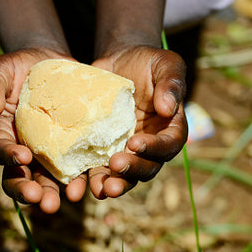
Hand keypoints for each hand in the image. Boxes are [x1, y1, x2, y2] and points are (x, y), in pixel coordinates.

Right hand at [0, 48, 86, 213]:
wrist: (50, 64)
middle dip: (29, 191)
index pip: (0, 150)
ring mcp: (47, 153)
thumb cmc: (19, 67)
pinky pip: (76, 166)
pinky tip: (93, 183)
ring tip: (69, 199)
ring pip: (48, 180)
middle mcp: (23, 150)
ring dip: (56, 192)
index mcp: (2, 134)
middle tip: (41, 200)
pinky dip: (83, 177)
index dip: (9, 157)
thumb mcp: (1, 69)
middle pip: (21, 177)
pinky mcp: (71, 148)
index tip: (22, 157)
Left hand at [89, 45, 187, 198]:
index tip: (135, 143)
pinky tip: (80, 184)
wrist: (118, 62)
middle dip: (133, 171)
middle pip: (147, 166)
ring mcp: (127, 150)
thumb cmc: (147, 62)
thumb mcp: (165, 63)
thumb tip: (169, 109)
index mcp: (170, 127)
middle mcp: (150, 145)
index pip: (168, 144)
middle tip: (116, 168)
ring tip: (102, 189)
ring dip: (115, 184)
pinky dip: (92, 177)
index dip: (154, 148)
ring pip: (125, 175)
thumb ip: (171, 83)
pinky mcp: (104, 149)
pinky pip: (100, 168)